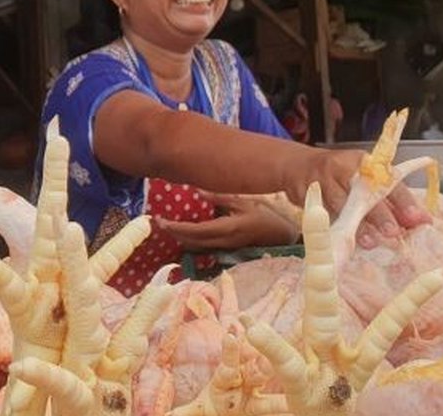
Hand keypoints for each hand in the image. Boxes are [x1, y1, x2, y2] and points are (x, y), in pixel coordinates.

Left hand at [155, 195, 297, 250]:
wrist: (283, 235)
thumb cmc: (265, 216)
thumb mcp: (244, 202)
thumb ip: (221, 198)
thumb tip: (198, 191)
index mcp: (228, 228)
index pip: (196, 231)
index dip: (177, 228)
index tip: (162, 221)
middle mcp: (225, 242)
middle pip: (193, 242)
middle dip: (175, 234)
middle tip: (159, 223)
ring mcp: (227, 249)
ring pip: (198, 248)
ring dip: (182, 240)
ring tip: (169, 229)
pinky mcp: (228, 251)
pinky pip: (205, 249)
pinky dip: (192, 243)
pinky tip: (185, 237)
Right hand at [289, 119, 431, 246]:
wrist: (296, 166)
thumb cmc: (338, 176)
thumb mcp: (363, 178)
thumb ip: (390, 199)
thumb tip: (420, 221)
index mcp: (363, 161)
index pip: (388, 180)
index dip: (403, 200)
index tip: (418, 219)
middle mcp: (342, 166)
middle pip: (363, 191)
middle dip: (379, 214)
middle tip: (393, 233)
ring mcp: (321, 178)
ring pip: (340, 203)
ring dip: (355, 225)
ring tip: (369, 242)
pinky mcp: (304, 191)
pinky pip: (320, 211)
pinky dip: (332, 227)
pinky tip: (341, 240)